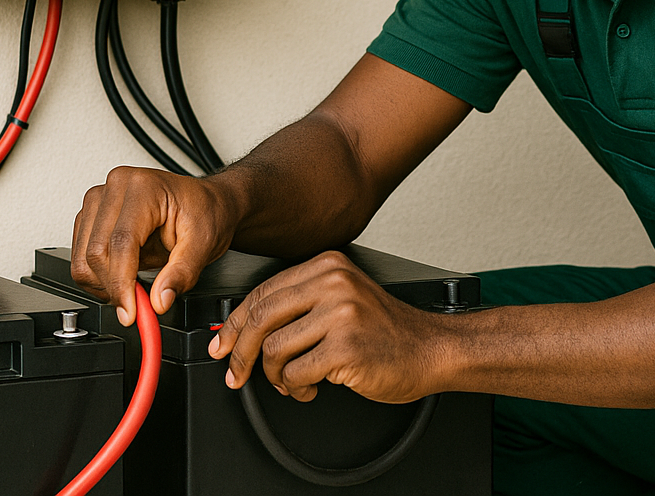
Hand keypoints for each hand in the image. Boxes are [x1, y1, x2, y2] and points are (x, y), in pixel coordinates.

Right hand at [71, 164, 238, 325]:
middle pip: (96, 251)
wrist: (206, 202)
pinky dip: (97, 275)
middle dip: (113, 287)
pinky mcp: (91, 213)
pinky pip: (80, 254)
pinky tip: (121, 275)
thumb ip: (182, 274)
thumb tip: (159, 301)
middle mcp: (116, 186)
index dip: (121, 283)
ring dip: (102, 283)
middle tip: (136, 305)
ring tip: (131, 287)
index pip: (121, 243)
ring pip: (82, 256)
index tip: (130, 312)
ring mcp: (100, 197)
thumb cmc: (206, 212)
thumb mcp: (203, 244)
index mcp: (144, 187)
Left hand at [209, 250, 449, 403]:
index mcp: (328, 265)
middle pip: (262, 317)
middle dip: (241, 352)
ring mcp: (342, 314)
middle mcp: (334, 283)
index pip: (263, 291)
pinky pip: (297, 373)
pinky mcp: (347, 347)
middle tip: (237, 372)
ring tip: (291, 382)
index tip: (224, 343)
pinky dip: (296, 388)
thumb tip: (245, 327)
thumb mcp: (343, 299)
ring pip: (276, 349)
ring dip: (276, 376)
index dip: (236, 322)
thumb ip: (300, 303)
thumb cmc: (386, 331)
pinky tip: (311, 387)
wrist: (431, 349)